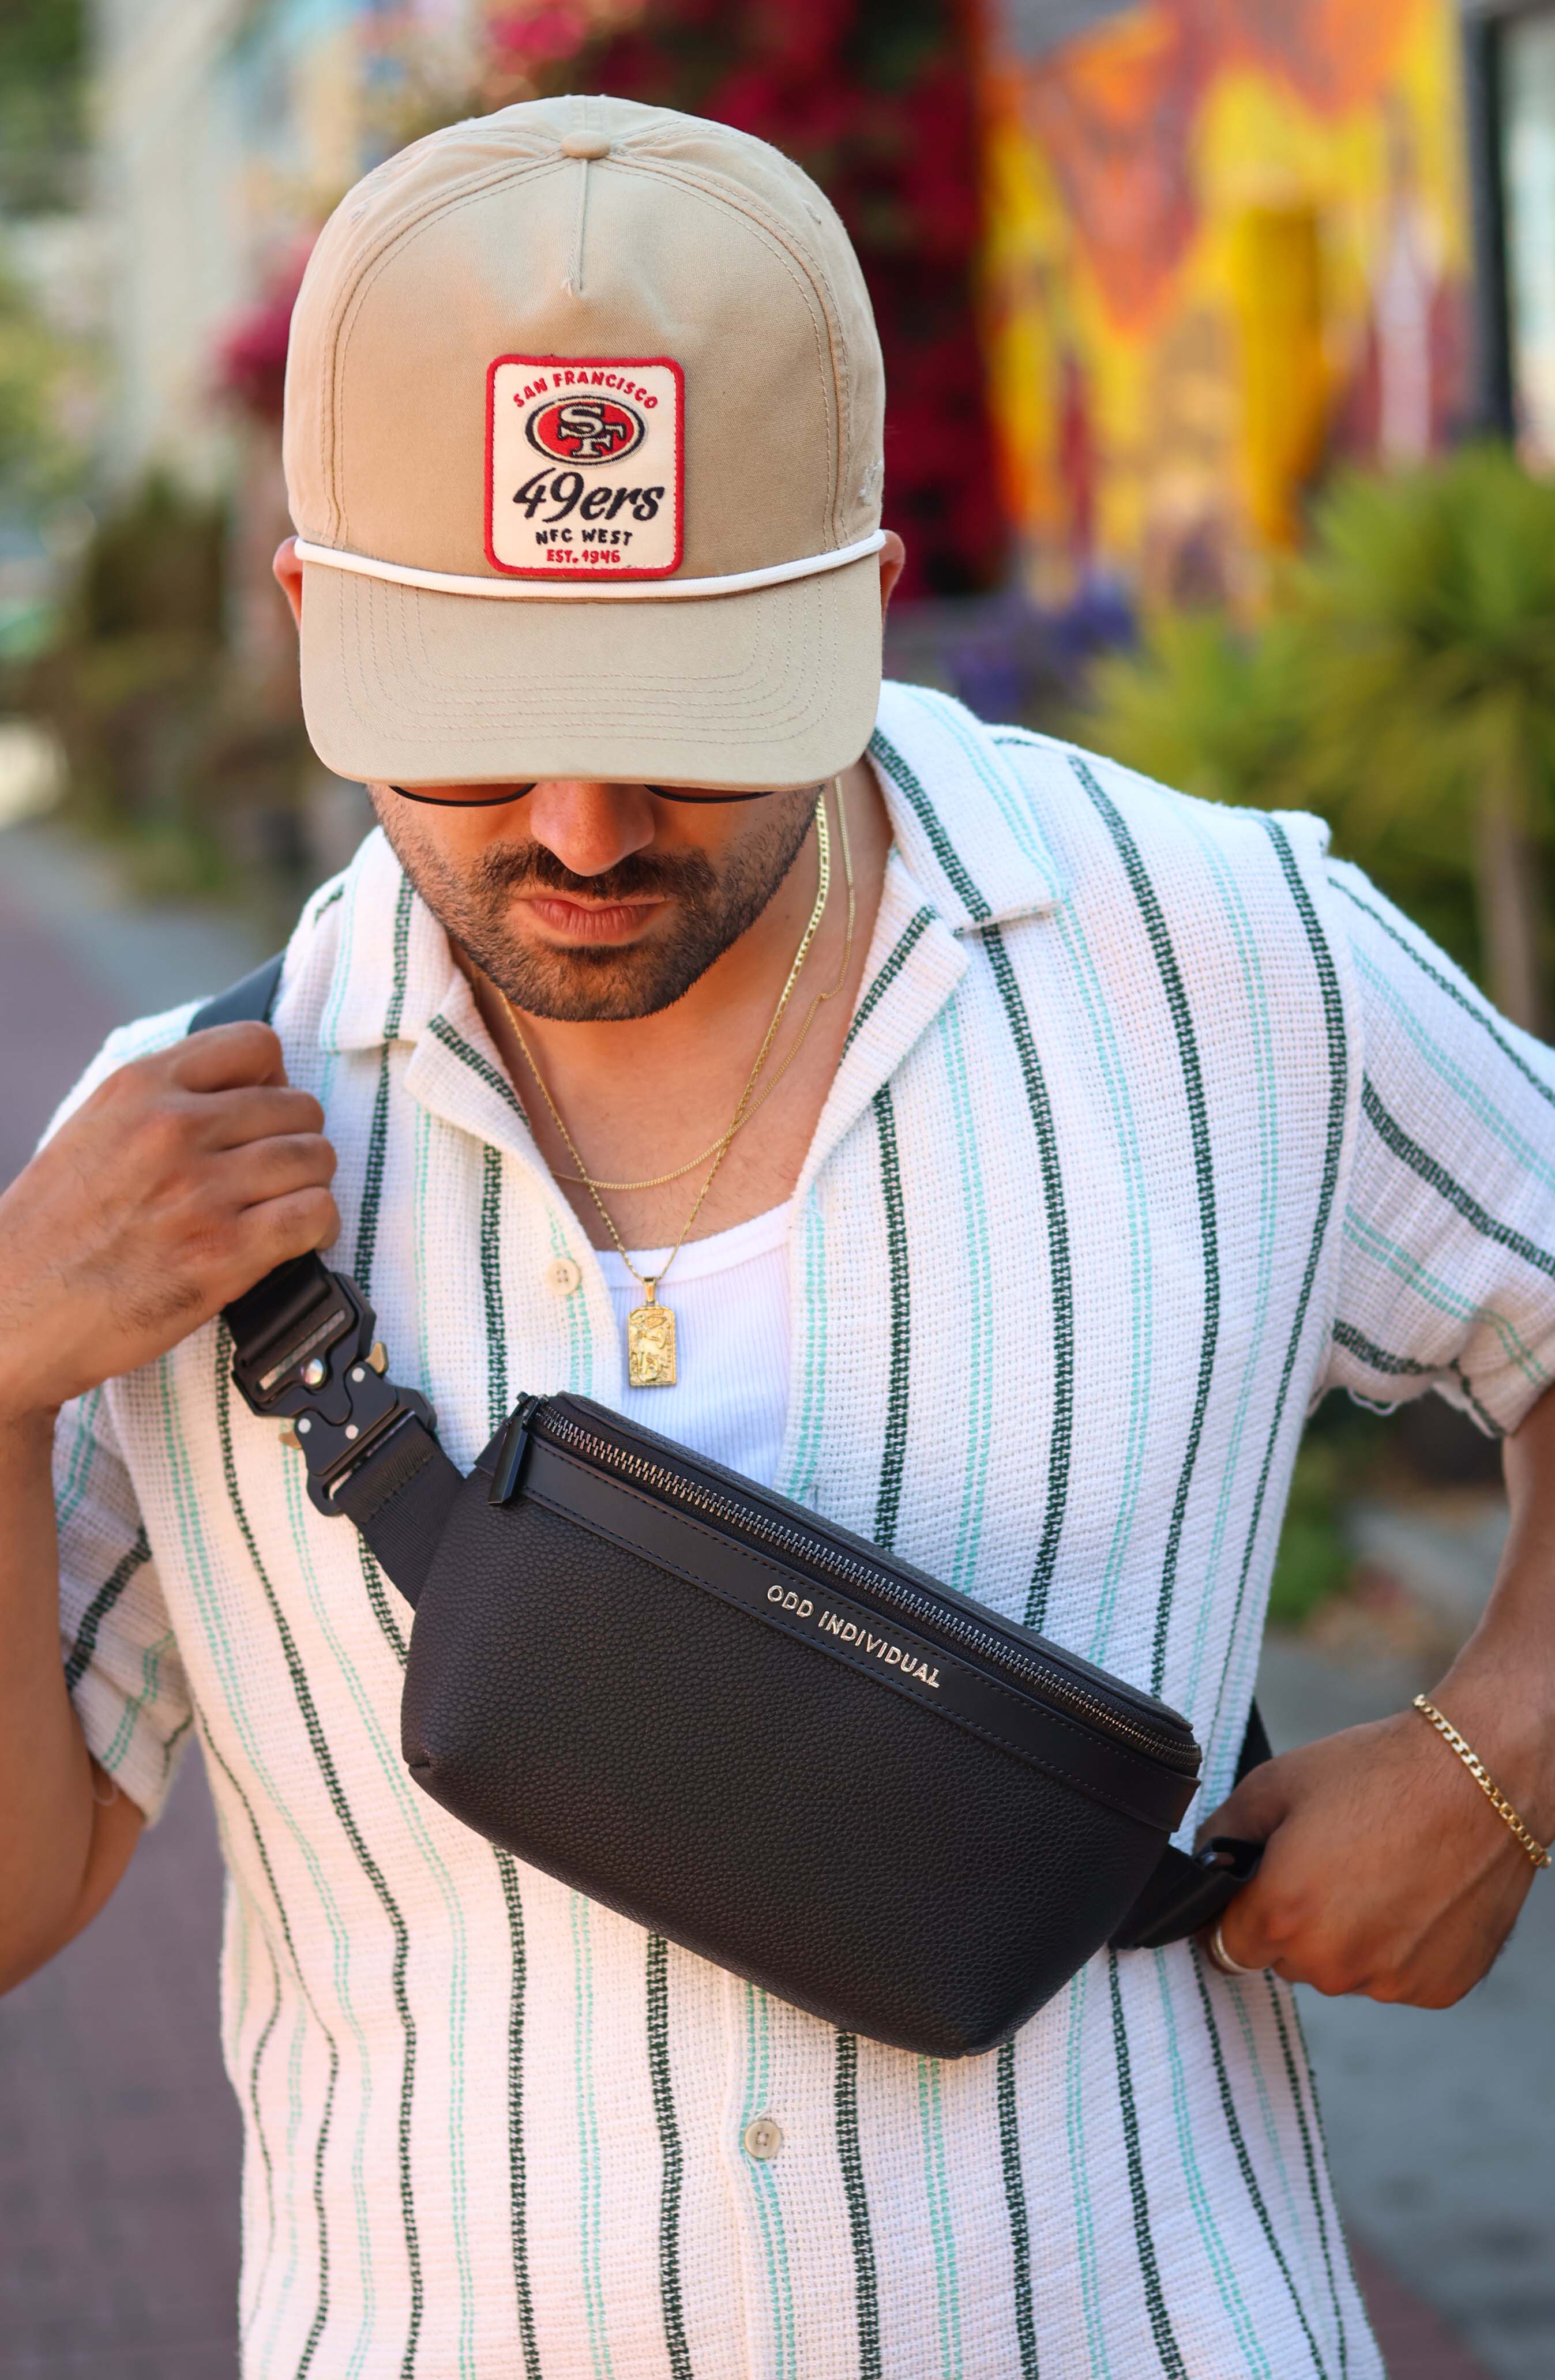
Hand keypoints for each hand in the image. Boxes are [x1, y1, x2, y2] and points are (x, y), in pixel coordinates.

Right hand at [0, 1023, 338, 1422]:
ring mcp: (201, 1191)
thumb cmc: (51, 1229)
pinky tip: (299, 1239)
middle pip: (298, 1106)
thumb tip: (241, 1087)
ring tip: (287, 1205)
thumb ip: (161, 1100)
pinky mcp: (222, 1253)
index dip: (274, 1080)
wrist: (13, 1310)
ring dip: (310, 1185)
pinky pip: (314, 1215)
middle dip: (296, 1139)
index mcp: (141, 1088)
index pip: (257, 1045)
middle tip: (279, 1172)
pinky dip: (318, 1228)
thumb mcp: (93, 1129)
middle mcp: (173, 1129)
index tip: (266, 1111)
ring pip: (314, 1158)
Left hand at [1197, 1697, 1545, 2004]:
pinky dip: (1397, 1947)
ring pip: (1342, 1971)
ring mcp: (1389, 1981)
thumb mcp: (1275, 1783)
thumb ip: (1223, 1832)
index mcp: (1283, 1914)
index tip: (1256, 1890)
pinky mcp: (1438, 1988)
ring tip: (1377, 1872)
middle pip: (1286, 1960)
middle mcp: (1333, 1962)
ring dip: (1346, 1938)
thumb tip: (1206, 1862)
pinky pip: (1393, 1976)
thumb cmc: (1378, 1773)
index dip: (1234, 1915)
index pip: (1226, 1948)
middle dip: (1294, 1921)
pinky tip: (1414, 1894)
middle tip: (1329, 1864)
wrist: (1480, 1777)